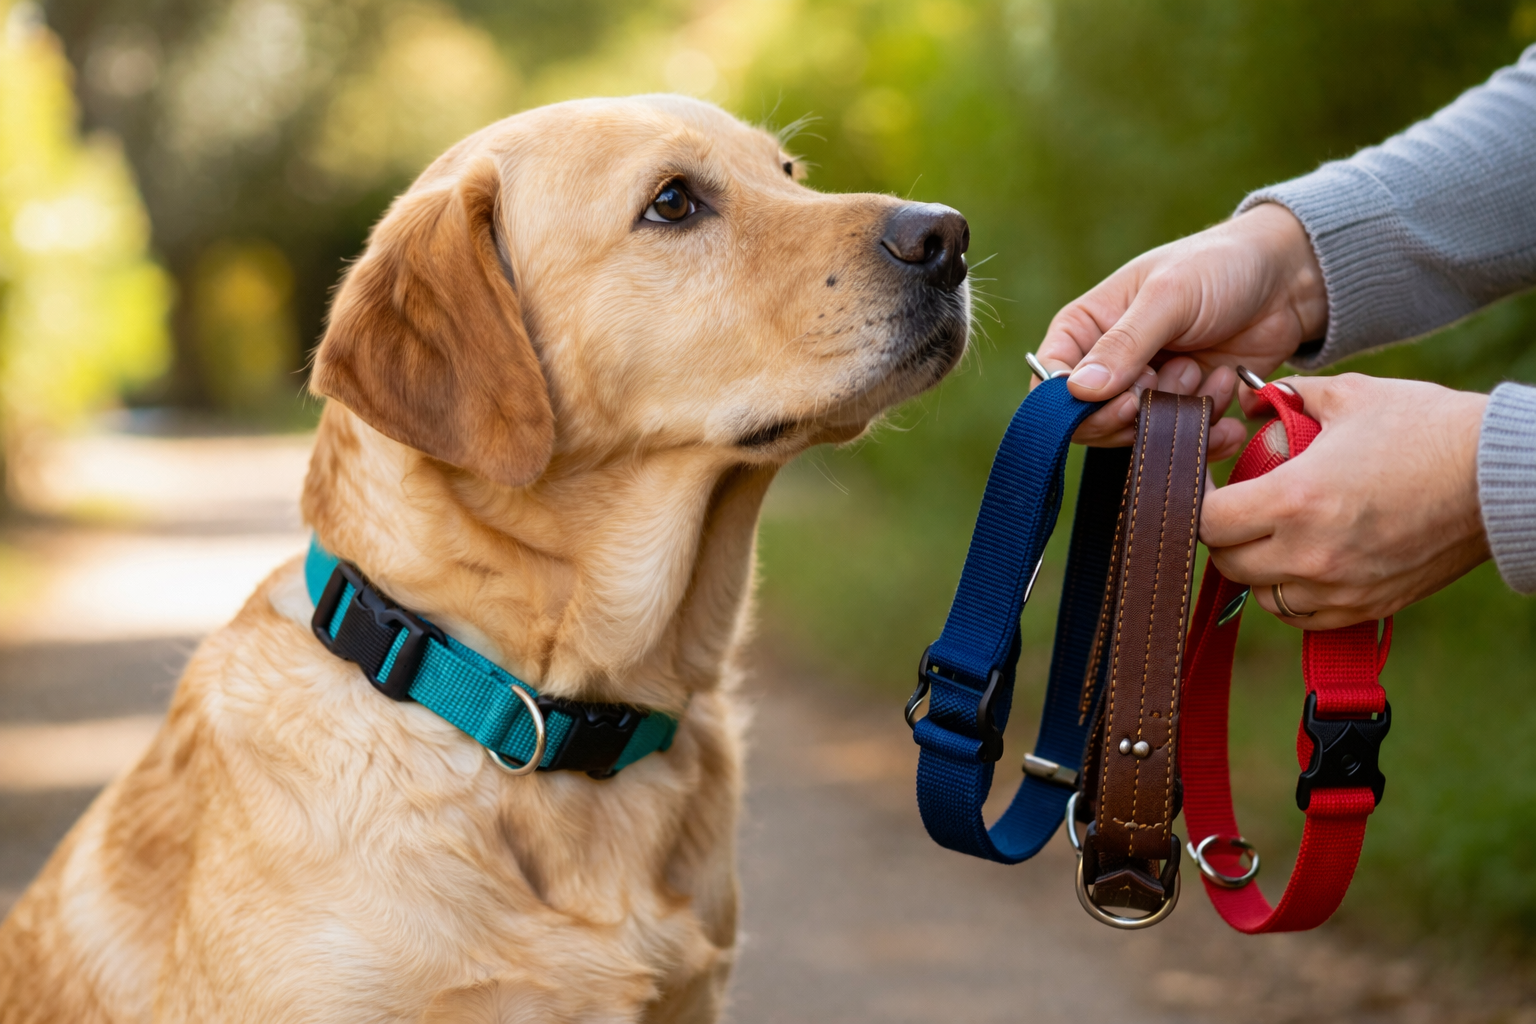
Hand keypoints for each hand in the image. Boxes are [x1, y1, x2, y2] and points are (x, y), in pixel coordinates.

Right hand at [1032, 203, 1328, 460]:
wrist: (1288, 279)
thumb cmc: (1219, 267)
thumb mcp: (1169, 297)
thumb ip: (1124, 344)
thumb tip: (1077, 391)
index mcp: (1085, 328)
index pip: (1051, 384)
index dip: (1078, 405)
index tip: (1125, 399)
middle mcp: (1107, 364)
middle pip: (1092, 422)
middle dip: (1138, 411)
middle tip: (1173, 383)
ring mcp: (1146, 390)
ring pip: (1139, 435)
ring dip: (1179, 412)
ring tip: (1207, 371)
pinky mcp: (1184, 408)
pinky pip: (1181, 441)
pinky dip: (1208, 428)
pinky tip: (1229, 392)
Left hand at [1201, 373, 1489, 628]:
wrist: (1501, 477)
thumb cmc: (1427, 429)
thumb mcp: (1350, 396)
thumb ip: (1289, 396)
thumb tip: (1249, 399)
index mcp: (1296, 499)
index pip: (1208, 522)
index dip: (1199, 503)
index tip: (1209, 487)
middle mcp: (1310, 553)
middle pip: (1227, 563)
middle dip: (1224, 534)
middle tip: (1237, 508)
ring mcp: (1339, 587)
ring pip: (1260, 595)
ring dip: (1256, 568)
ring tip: (1271, 535)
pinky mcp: (1367, 606)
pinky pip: (1301, 615)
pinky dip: (1290, 594)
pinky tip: (1303, 563)